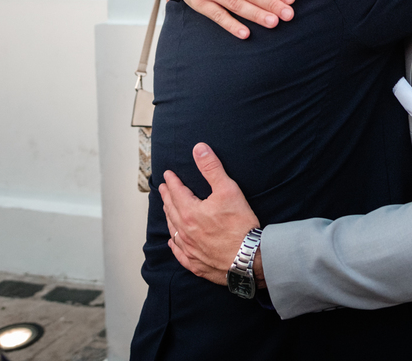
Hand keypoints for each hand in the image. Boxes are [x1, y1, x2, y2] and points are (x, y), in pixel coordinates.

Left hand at [161, 143, 261, 285]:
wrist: (248, 258)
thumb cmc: (240, 225)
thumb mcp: (228, 190)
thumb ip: (211, 168)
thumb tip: (199, 149)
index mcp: (190, 212)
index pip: (176, 192)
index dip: (172, 182)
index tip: (167, 175)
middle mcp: (185, 231)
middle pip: (172, 210)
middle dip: (167, 197)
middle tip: (163, 189)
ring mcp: (189, 249)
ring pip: (173, 230)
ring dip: (169, 217)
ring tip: (167, 210)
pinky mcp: (196, 263)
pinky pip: (179, 253)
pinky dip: (174, 245)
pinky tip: (172, 241)